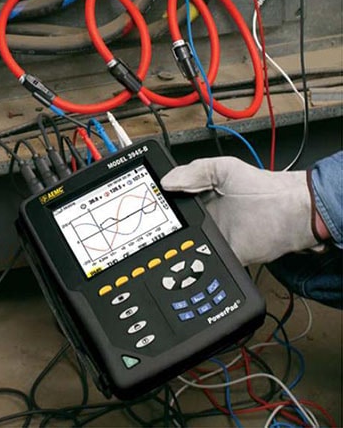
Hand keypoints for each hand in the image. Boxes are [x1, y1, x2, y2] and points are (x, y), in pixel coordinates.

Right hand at [161, 157, 319, 265]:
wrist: (291, 212)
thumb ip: (196, 171)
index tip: (144, 204)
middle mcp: (202, 220)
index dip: (156, 203)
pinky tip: (186, 256)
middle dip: (159, 229)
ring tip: (162, 244)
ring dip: (174, 247)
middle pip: (172, 227)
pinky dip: (194, 264)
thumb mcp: (225, 169)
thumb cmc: (263, 188)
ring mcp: (211, 239)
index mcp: (198, 198)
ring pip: (183, 247)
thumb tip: (167, 181)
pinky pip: (203, 264)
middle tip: (146, 228)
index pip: (169, 202)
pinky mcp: (222, 256)